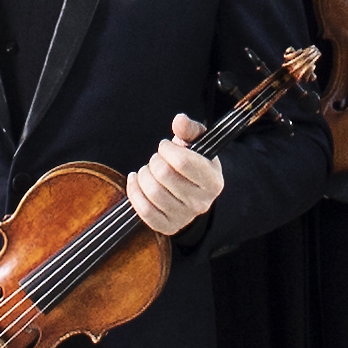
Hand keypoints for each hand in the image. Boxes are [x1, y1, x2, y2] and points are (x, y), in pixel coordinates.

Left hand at [126, 115, 225, 237]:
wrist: (192, 194)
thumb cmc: (193, 164)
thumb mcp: (197, 144)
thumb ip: (189, 129)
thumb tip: (179, 120)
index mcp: (213, 181)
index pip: (183, 162)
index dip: (166, 149)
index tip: (164, 146)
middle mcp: (202, 202)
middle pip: (164, 175)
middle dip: (154, 161)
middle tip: (156, 159)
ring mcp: (185, 217)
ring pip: (152, 192)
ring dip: (143, 175)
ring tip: (146, 170)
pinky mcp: (168, 227)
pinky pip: (144, 211)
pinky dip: (134, 192)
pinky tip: (135, 181)